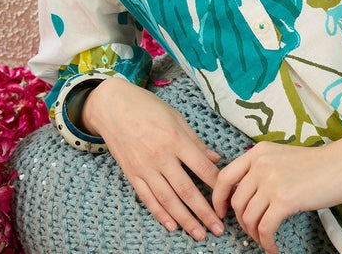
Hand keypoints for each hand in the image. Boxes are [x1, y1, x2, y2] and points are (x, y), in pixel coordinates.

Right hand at [82, 78, 223, 241]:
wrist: (112, 107)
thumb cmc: (147, 107)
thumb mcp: (176, 118)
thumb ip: (195, 141)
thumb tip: (215, 159)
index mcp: (176, 139)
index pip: (202, 167)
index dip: (217, 185)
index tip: (228, 198)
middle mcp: (161, 156)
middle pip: (186, 189)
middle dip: (204, 211)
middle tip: (218, 228)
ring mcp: (145, 167)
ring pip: (168, 199)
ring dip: (185, 219)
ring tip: (199, 234)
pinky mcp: (132, 174)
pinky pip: (148, 198)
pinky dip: (160, 214)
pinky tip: (172, 225)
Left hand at [212, 138, 341, 253]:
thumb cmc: (318, 164)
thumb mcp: (282, 158)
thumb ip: (262, 169)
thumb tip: (244, 195)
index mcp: (258, 152)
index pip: (224, 177)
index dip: (218, 199)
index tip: (222, 213)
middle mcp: (261, 164)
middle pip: (236, 202)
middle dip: (242, 222)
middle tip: (254, 232)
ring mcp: (271, 181)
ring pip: (249, 217)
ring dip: (255, 234)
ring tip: (266, 240)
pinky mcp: (285, 199)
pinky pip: (265, 228)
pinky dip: (266, 242)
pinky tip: (274, 247)